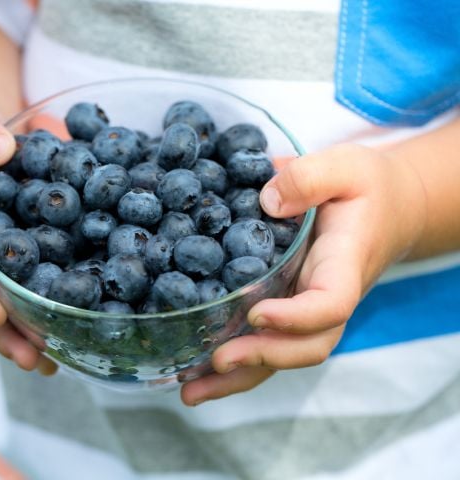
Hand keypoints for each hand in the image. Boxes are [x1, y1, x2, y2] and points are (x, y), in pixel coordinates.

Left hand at [181, 143, 425, 404]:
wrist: (385, 210)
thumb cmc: (366, 188)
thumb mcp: (346, 167)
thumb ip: (310, 177)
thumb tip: (266, 201)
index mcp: (343, 266)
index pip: (330, 305)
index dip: (296, 317)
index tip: (255, 312)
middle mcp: (326, 298)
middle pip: (304, 347)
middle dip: (260, 359)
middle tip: (215, 361)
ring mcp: (307, 309)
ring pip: (280, 356)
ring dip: (238, 378)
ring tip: (189, 392)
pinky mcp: (288, 307)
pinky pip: (265, 342)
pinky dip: (234, 363)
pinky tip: (194, 372)